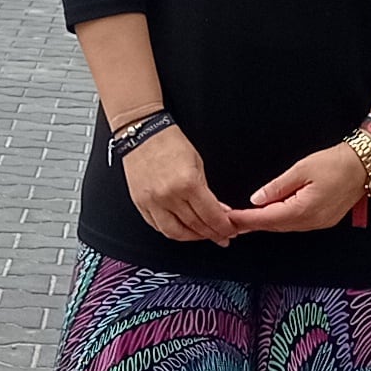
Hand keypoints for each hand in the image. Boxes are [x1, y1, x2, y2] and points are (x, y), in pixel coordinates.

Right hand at [121, 126, 242, 247]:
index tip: (230, 231)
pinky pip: (158, 226)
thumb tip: (218, 212)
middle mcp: (168, 196)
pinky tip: (182, 229)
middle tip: (221, 236)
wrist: (143, 133)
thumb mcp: (198, 164)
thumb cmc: (170, 143)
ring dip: (192, 237)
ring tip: (203, 235)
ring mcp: (152, 202)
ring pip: (175, 232)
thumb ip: (207, 191)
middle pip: (195, 226)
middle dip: (212, 234)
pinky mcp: (140, 204)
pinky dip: (172, 231)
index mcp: (187, 183)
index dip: (223, 227)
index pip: (210, 215)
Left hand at [226, 143, 369, 236]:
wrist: (365, 165)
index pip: (267, 218)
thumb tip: (257, 198)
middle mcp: (311, 222)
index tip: (229, 219)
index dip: (246, 219)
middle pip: (275, 226)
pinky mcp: (324, 220)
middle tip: (231, 221)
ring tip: (245, 220)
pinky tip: (271, 216)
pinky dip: (280, 221)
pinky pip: (296, 224)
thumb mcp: (302, 169)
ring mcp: (319, 223)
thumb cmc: (336, 163)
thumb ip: (277, 186)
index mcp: (304, 210)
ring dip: (265, 224)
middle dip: (252, 224)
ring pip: (285, 227)